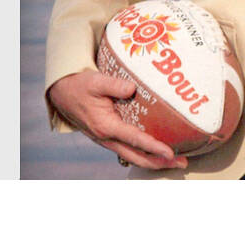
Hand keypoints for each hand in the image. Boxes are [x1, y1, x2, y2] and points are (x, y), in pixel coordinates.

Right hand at [47, 70, 187, 169]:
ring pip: (133, 157)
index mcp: (106, 126)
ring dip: (154, 160)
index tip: (171, 153)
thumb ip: (114, 84)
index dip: (154, 147)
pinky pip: (129, 151)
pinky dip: (144, 154)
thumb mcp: (95, 81)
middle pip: (137, 157)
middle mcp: (107, 138)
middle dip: (160, 162)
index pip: (135, 140)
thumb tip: (132, 88)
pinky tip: (155, 151)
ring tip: (174, 160)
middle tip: (182, 163)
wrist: (62, 94)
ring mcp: (107, 141)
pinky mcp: (108, 139)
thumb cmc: (79, 86)